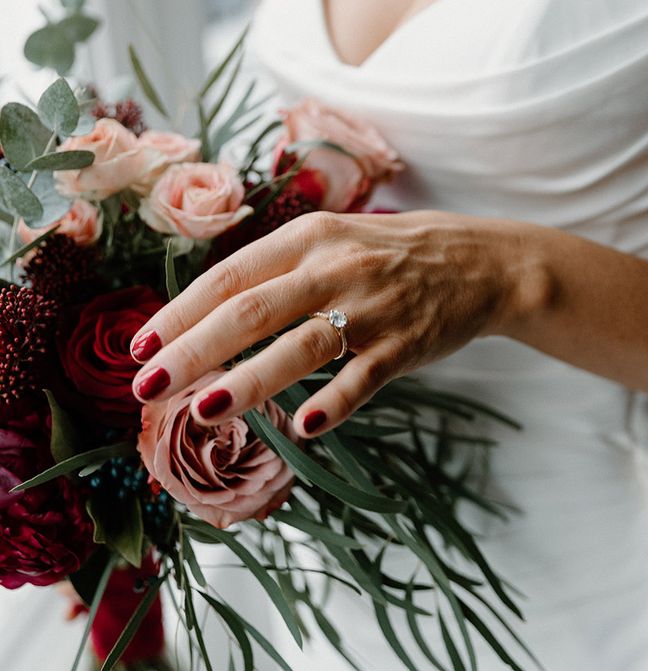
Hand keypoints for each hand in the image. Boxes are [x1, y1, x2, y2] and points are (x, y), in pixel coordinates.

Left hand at [130, 210, 546, 436]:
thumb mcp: (330, 240)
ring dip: (249, 380)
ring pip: (301, 346)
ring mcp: (372, 307)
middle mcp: (334, 267)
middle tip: (148, 385)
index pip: (229, 276)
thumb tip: (206, 315)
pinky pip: (363, 378)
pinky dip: (333, 402)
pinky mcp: (405, 345)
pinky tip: (303, 427)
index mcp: (307, 237)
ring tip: (203, 412)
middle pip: (251, 310)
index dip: (180, 313)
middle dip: (194, 349)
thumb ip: (275, 271)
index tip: (141, 348)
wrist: (476, 262)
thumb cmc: (388, 255)